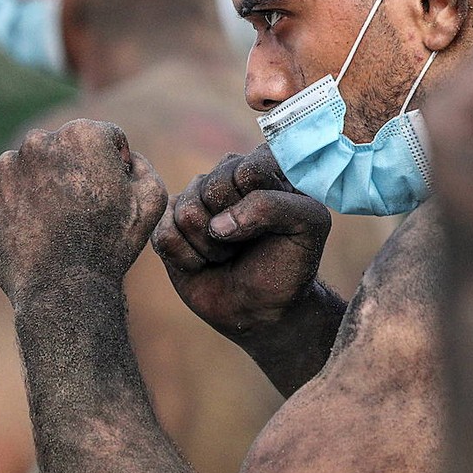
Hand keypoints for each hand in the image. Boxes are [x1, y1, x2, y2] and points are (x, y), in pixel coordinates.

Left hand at [0, 120, 167, 305]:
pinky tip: (35, 227)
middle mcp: (41, 140)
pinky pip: (7, 187)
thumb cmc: (111, 244)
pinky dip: (20, 201)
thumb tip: (127, 158)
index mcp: (84, 134)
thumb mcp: (152, 201)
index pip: (105, 137)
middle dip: (76, 168)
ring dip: (46, 183)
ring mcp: (7, 165)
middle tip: (84, 208)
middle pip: (66, 146)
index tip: (112, 194)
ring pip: (34, 165)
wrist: (61, 287)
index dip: (115, 165)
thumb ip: (143, 166)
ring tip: (58, 221)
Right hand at [151, 145, 331, 339]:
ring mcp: (195, 198)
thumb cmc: (289, 264)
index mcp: (266, 165)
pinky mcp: (168, 224)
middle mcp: (227, 174)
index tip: (272, 225)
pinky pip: (163, 234)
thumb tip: (218, 224)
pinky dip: (188, 259)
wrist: (263, 308)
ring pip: (186, 212)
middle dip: (232, 228)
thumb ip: (274, 206)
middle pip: (211, 187)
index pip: (246, 170)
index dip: (255, 204)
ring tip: (228, 254)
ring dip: (211, 247)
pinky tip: (204, 263)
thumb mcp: (309, 226)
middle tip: (246, 243)